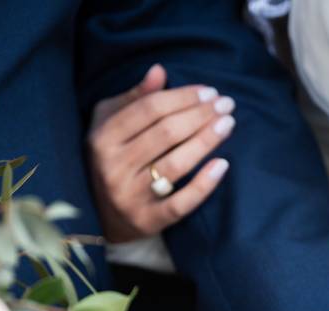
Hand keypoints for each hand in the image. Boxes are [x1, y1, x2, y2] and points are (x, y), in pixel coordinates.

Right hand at [87, 64, 235, 242]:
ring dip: (207, 141)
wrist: (100, 216)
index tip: (210, 91)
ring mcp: (129, 197)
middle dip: (201, 115)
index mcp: (103, 139)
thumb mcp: (110, 123)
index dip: (183, 97)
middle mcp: (113, 168)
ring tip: (228, 124)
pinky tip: (222, 164)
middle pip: (166, 133)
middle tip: (227, 104)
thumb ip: (134, 98)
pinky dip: (204, 184)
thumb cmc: (111, 158)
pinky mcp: (147, 221)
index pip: (150, 109)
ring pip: (176, 164)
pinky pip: (181, 203)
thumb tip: (159, 71)